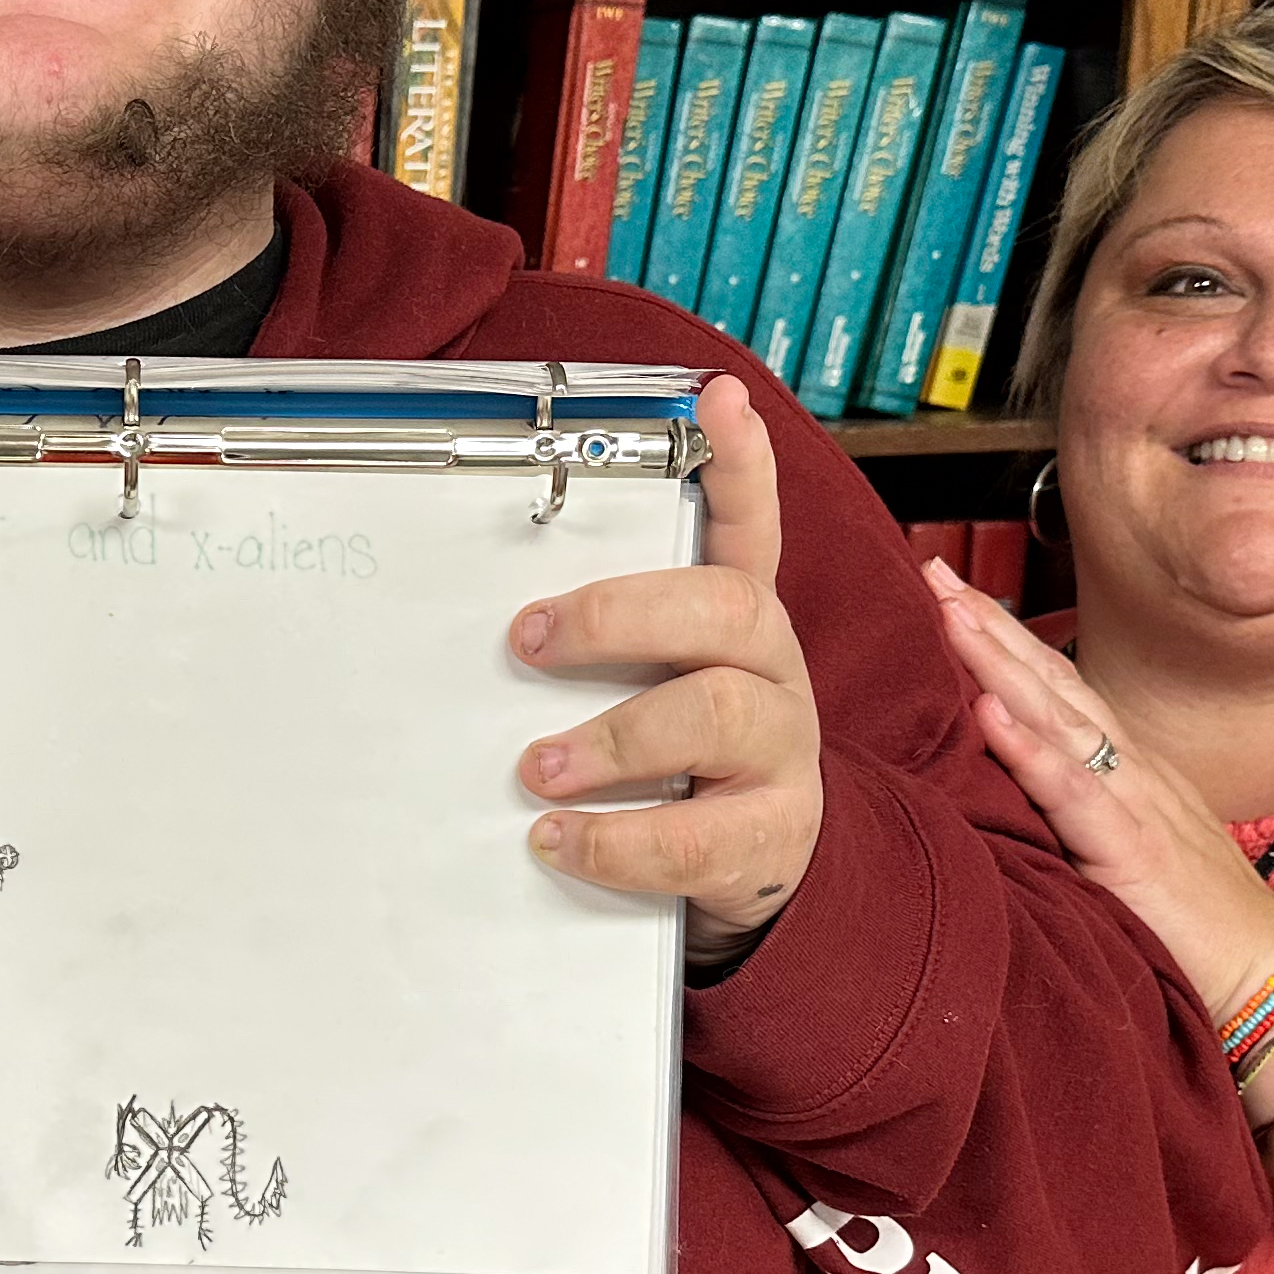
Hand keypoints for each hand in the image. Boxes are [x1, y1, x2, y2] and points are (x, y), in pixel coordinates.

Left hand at [513, 374, 821, 969]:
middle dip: (618, 615)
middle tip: (529, 639)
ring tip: (536, 768)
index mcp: (735, 620)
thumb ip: (594, 641)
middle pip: (726, 607)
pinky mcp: (772, 835)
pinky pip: (699, 835)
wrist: (745, 872)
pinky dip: (616, 839)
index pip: (748, 527)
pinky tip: (557, 838)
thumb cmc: (674, 760)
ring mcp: (782, 750)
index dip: (740, 464)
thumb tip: (491, 617)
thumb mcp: (644, 684)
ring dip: (611, 738)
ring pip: (716, 712)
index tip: (715, 401)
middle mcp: (771, 669)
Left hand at [920, 562, 1273, 1015]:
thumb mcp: (1128, 849)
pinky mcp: (1134, 852)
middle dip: (990, 624)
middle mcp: (1132, 769)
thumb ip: (1081, 812)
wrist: (1270, 977)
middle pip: (1052, 680)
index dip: (1005, 639)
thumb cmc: (1195, 922)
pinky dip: (1031, 750)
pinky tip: (991, 714)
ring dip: (999, 662)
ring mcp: (1137, 803)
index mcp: (1129, 768)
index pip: (1058, 687)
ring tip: (950, 611)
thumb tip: (1016, 787)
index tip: (949, 590)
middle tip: (932, 568)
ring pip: (1059, 716)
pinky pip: (1076, 793)